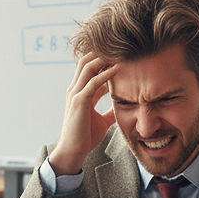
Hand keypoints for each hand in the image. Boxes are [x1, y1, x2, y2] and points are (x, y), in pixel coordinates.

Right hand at [47, 52, 117, 175]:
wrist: (74, 151)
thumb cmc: (86, 136)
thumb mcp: (102, 121)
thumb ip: (110, 111)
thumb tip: (124, 108)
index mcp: (81, 92)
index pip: (90, 68)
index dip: (104, 60)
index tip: (121, 53)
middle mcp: (76, 89)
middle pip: (86, 61)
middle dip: (101, 52)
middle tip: (120, 46)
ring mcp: (76, 94)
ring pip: (87, 67)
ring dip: (103, 58)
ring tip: (119, 50)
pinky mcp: (79, 102)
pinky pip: (92, 83)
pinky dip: (105, 74)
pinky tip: (117, 68)